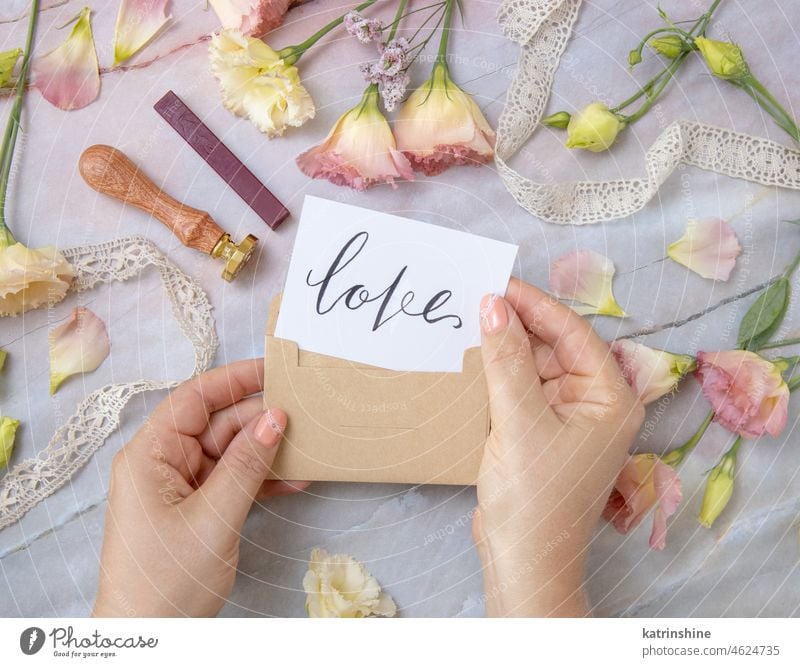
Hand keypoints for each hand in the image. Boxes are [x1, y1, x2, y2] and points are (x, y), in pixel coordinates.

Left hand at [93, 359, 307, 616]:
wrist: (150, 639)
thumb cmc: (167, 579)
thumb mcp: (213, 519)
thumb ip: (246, 465)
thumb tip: (275, 418)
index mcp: (150, 455)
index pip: (193, 399)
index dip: (233, 379)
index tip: (274, 369)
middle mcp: (163, 463)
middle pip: (217, 425)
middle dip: (260, 420)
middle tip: (305, 415)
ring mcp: (181, 487)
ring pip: (230, 452)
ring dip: (266, 452)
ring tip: (306, 447)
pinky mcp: (197, 508)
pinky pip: (233, 480)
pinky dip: (262, 479)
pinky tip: (295, 479)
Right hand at [473, 279, 643, 616]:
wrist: (522, 562)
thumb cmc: (535, 497)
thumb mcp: (520, 421)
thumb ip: (507, 360)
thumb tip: (493, 303)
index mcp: (610, 397)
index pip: (573, 334)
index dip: (535, 304)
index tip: (497, 282)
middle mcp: (593, 402)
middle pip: (553, 347)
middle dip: (517, 325)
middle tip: (475, 297)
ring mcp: (565, 418)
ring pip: (533, 366)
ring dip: (504, 348)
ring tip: (468, 321)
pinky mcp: (538, 432)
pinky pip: (519, 389)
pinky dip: (497, 374)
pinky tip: (472, 358)